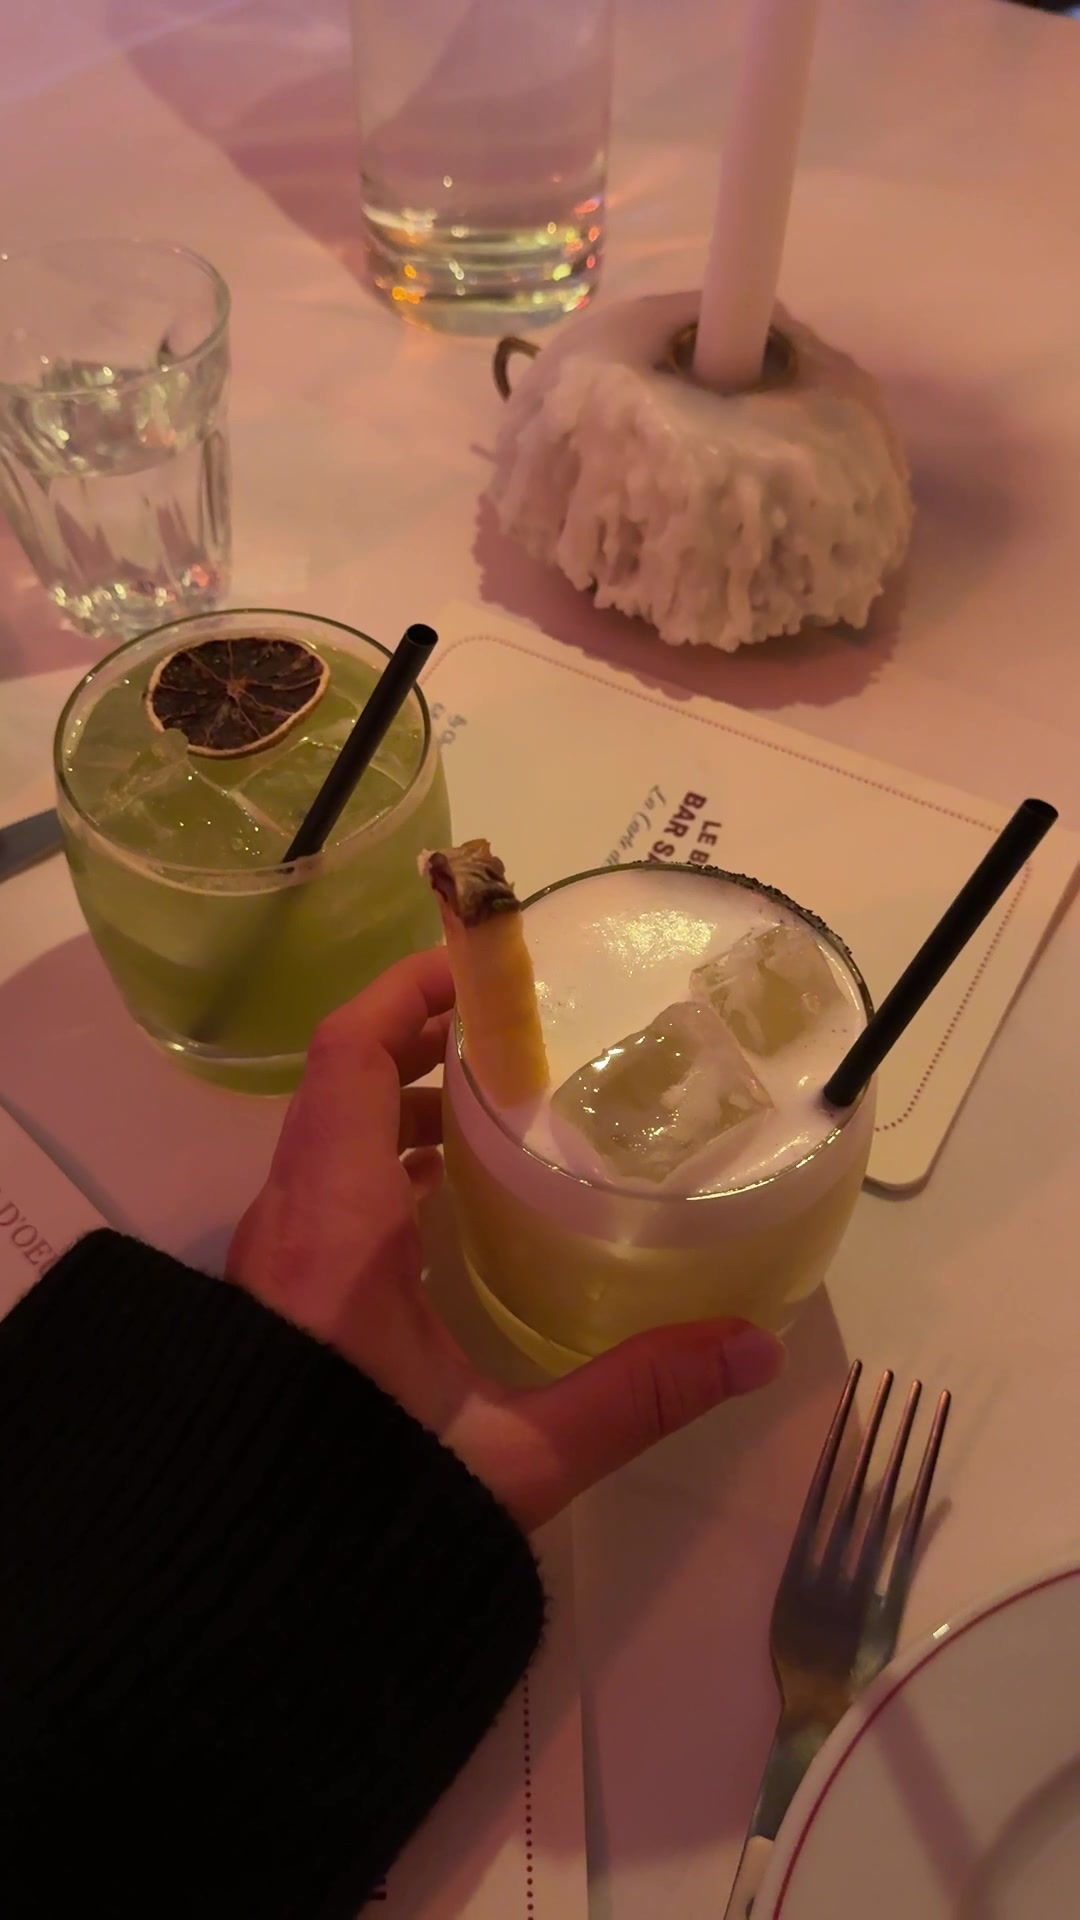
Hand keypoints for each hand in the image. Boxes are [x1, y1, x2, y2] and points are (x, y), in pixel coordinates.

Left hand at [227, 949, 783, 1531]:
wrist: (241, 1599)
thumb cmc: (367, 1505)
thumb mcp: (515, 1454)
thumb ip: (637, 1394)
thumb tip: (756, 1350)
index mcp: (334, 1229)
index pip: (349, 1057)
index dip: (409, 991)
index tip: (486, 963)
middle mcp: (288, 1225)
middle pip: (343, 1083)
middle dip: (428, 1040)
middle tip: (525, 1031)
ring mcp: (272, 1261)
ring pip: (330, 1138)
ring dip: (405, 1102)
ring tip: (502, 1102)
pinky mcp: (274, 1299)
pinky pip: (326, 1189)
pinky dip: (385, 1161)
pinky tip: (454, 1200)